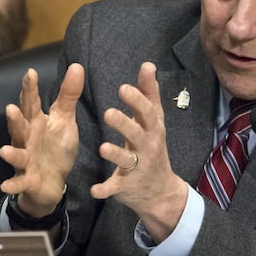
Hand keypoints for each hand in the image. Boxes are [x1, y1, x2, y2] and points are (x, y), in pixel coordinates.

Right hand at [0, 64, 83, 217]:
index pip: (31, 103)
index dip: (30, 89)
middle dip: (15, 120)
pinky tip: (5, 185)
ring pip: (18, 155)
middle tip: (10, 108)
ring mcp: (26, 160)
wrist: (53, 182)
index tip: (30, 73)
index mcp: (36, 122)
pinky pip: (20, 182)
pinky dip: (13, 184)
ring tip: (4, 150)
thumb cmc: (55, 147)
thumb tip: (77, 65)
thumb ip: (69, 95)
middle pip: (20, 127)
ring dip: (12, 153)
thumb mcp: (65, 119)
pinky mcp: (28, 180)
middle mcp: (27, 139)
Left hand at [90, 62, 188, 241]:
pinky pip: (115, 187)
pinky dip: (105, 189)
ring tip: (102, 148)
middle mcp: (147, 147)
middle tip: (108, 113)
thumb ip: (149, 93)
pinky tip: (94, 189)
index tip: (123, 88)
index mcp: (152, 129)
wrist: (161, 191)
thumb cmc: (153, 147)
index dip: (136, 100)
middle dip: (124, 124)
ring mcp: (137, 167)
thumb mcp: (155, 121)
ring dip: (115, 154)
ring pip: (126, 159)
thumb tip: (148, 65)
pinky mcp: (126, 186)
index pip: (147, 112)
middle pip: (136, 134)